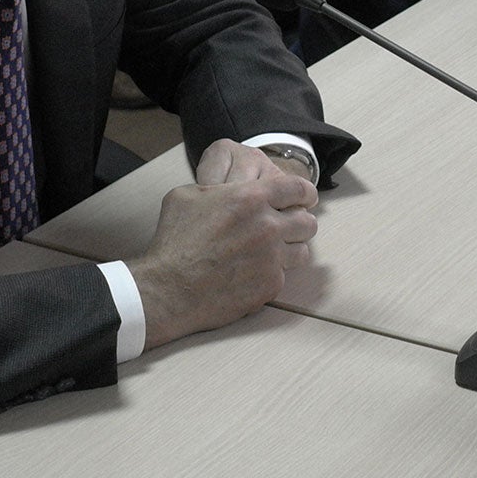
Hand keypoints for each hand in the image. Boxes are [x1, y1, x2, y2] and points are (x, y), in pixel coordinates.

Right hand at [128, 139, 320, 349]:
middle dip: (299, 224)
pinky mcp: (270, 285)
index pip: (299, 188)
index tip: (306, 199)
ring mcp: (272, 258)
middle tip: (287, 230)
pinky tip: (252, 275)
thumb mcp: (188, 196)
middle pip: (307, 222)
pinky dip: (271, 275)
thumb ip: (219, 188)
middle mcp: (268, 226)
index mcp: (251, 198)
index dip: (305, 193)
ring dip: (289, 251)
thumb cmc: (173, 240)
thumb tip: (227, 190)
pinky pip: (283, 276)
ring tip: (271, 254)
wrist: (169, 288)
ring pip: (302, 252)